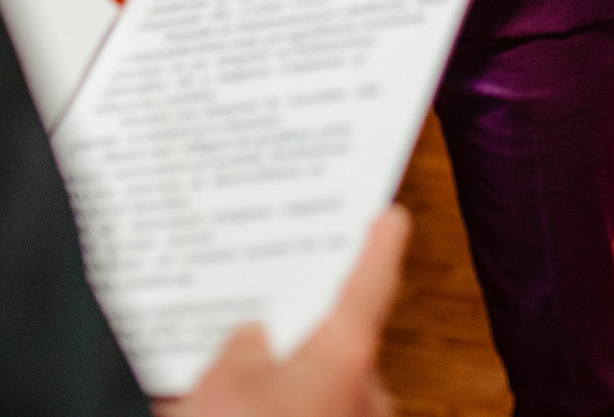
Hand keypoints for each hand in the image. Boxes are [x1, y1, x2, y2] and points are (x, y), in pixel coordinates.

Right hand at [169, 208, 408, 416]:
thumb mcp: (220, 384)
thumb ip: (242, 348)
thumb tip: (254, 338)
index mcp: (344, 355)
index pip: (370, 284)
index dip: (379, 246)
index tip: (393, 216)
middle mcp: (365, 394)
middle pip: (341, 344)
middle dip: (304, 333)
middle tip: (263, 309)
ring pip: (324, 390)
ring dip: (290, 383)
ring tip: (230, 376)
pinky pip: (316, 415)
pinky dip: (289, 409)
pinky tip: (242, 405)